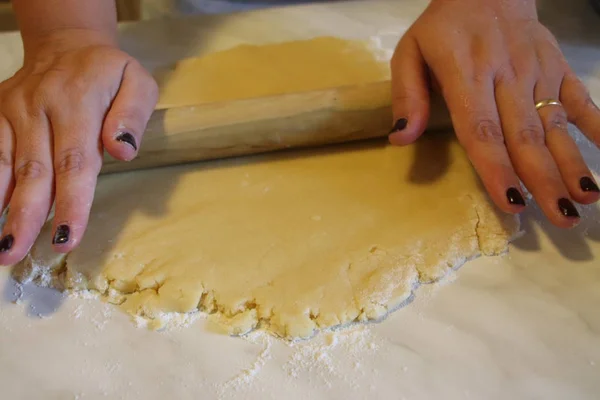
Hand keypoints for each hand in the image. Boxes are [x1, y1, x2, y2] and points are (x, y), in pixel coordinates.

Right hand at [0, 29, 157, 264]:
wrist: (67, 44)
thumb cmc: (109, 73)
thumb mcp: (138, 82)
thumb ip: (133, 115)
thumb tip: (124, 150)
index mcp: (79, 102)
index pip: (75, 161)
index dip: (71, 203)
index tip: (67, 237)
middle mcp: (40, 107)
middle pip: (34, 170)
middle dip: (26, 216)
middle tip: (16, 253)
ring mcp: (13, 111)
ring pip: (5, 166)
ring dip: (0, 207)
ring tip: (0, 246)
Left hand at [389, 0, 599, 227]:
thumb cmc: (443, 28)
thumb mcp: (410, 52)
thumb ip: (407, 95)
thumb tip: (401, 139)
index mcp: (466, 74)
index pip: (482, 130)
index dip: (497, 168)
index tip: (511, 202)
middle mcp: (506, 75)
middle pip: (524, 135)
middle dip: (543, 179)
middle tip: (559, 217)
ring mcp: (537, 70)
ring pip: (554, 122)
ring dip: (571, 162)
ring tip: (585, 198)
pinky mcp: (557, 66)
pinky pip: (580, 97)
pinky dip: (595, 124)